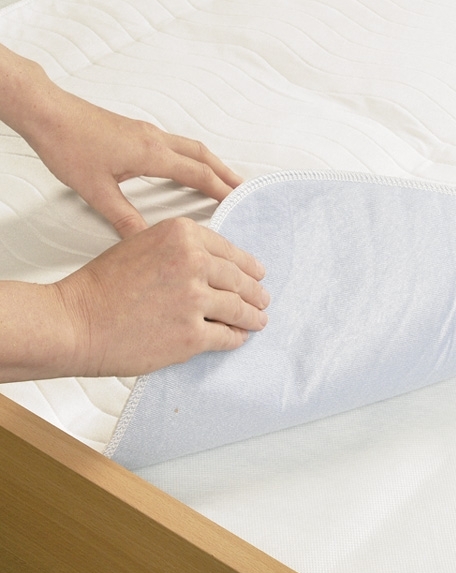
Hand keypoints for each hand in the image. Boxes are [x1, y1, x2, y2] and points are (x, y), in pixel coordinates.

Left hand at [25, 87, 242, 237]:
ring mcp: (147, 133)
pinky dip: (192, 156)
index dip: (219, 188)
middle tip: (242, 188)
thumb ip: (123, 217)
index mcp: (151, 154)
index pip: (197, 173)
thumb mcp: (95, 190)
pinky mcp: (137, 131)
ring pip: (191, 147)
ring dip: (210, 162)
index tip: (236, 200)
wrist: (48, 114)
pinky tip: (185, 165)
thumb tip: (143, 239)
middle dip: (225, 173)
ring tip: (222, 176)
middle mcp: (155, 140)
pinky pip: (176, 144)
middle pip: (203, 155)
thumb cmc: (68, 145)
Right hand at [52, 218, 269, 376]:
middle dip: (256, 291)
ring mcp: (194, 299)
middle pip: (239, 279)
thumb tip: (211, 263)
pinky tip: (238, 338)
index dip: (247, 265)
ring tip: (258, 319)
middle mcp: (193, 262)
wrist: (74, 322)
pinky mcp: (191, 334)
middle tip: (263, 298)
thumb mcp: (143, 244)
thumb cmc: (101, 286)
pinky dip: (236, 338)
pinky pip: (226, 336)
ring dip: (253, 316)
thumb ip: (179, 249)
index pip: (229, 251)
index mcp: (182, 234)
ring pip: (239, 308)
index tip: (257, 272)